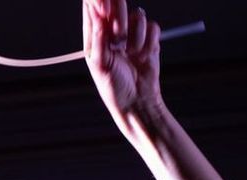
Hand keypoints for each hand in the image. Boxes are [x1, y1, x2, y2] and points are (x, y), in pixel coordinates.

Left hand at [83, 0, 163, 124]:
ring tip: (131, 55)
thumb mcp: (100, 66)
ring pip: (138, 15)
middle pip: (117, 4)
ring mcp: (132, 33)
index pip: (93, 8)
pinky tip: (143, 57)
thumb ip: (98, 40)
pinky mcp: (149, 39)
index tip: (106, 11)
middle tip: (120, 39)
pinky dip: (149, 42)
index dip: (100, 2)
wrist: (138, 102)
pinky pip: (152, 27)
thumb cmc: (114, 88)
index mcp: (95, 36)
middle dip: (120, 17)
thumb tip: (98, 18)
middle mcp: (113, 31)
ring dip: (136, 36)